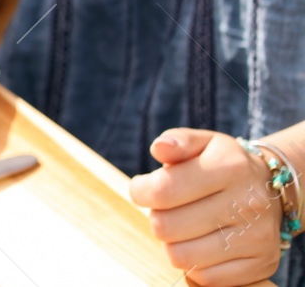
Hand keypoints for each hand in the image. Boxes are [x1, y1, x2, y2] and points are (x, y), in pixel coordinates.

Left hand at [129, 128, 282, 285]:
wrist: (273, 190)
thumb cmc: (224, 165)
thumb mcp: (203, 143)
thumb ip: (177, 141)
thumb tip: (159, 149)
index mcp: (230, 167)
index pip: (162, 190)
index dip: (140, 191)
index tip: (144, 189)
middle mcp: (248, 203)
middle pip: (166, 227)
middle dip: (157, 217)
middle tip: (167, 209)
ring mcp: (257, 238)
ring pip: (182, 256)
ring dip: (173, 243)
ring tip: (183, 227)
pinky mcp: (260, 265)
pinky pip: (206, 278)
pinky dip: (195, 264)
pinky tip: (201, 244)